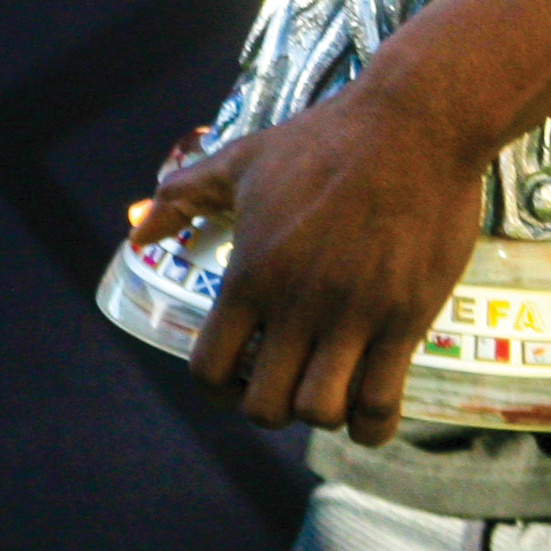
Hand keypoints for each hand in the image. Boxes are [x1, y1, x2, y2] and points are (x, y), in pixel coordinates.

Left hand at [125, 83, 485, 443]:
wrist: (411, 126)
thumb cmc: (321, 142)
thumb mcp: (239, 161)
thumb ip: (182, 198)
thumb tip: (138, 233)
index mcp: (250, 272)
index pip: (210, 367)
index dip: (215, 388)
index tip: (233, 378)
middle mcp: (296, 303)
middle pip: (264, 405)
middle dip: (267, 407)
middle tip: (283, 384)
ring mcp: (353, 315)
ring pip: (321, 411)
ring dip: (320, 413)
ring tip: (327, 390)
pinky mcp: (405, 318)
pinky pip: (383, 402)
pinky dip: (372, 424)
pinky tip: (368, 410)